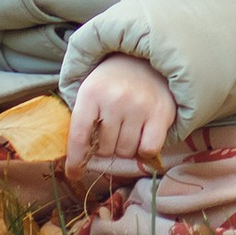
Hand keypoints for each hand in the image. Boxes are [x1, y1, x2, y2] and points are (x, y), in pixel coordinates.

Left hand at [65, 53, 176, 179]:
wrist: (146, 60)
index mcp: (91, 92)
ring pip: (125, 151)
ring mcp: (139, 105)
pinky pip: (148, 149)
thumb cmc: (113, 82)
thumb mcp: (90, 91)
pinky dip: (145, 149)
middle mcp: (115, 98)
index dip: (76, 160)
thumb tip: (76, 161)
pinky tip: (143, 134)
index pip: (78, 136)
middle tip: (113, 130)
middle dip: (106, 146)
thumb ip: (81, 120)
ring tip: (128, 127)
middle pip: (104, 149)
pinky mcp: (161, 112)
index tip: (74, 174)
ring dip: (125, 147)